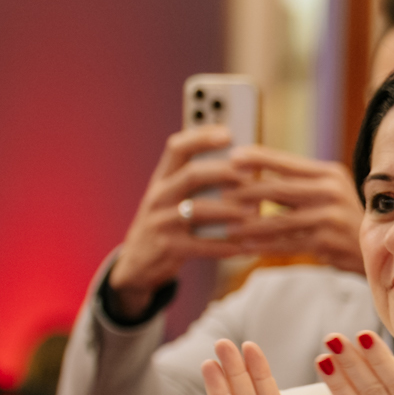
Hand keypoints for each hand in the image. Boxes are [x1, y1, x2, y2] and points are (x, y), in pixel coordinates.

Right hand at [107, 128, 248, 317]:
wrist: (139, 262)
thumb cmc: (169, 223)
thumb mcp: (174, 197)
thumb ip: (199, 181)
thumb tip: (243, 164)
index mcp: (162, 178)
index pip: (177, 147)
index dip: (201, 137)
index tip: (228, 133)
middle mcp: (159, 195)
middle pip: (191, 175)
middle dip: (223, 172)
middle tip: (250, 176)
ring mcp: (161, 222)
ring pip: (197, 210)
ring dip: (228, 210)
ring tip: (253, 212)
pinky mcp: (168, 247)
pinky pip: (201, 245)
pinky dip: (225, 246)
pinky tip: (246, 247)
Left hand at [217, 147, 364, 272]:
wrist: (383, 250)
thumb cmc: (346, 221)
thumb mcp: (329, 194)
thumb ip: (298, 186)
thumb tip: (253, 178)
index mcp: (329, 174)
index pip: (286, 162)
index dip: (257, 158)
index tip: (232, 158)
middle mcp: (332, 192)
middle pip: (278, 190)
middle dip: (245, 193)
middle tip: (219, 195)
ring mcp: (331, 218)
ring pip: (280, 220)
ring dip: (250, 225)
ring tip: (228, 227)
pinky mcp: (329, 243)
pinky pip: (289, 244)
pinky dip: (265, 246)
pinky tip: (246, 246)